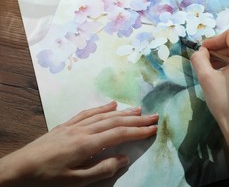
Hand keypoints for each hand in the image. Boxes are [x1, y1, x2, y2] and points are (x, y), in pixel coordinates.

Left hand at [0, 101, 157, 186]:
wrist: (18, 169)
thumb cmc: (47, 178)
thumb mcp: (76, 181)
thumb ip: (102, 169)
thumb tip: (124, 158)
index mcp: (87, 144)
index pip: (120, 134)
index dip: (138, 131)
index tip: (153, 129)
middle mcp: (83, 130)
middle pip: (115, 121)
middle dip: (136, 119)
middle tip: (153, 116)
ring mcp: (74, 125)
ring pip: (104, 115)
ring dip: (123, 111)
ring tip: (138, 109)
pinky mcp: (66, 125)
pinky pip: (88, 113)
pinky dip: (102, 108)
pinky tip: (111, 105)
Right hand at [190, 28, 228, 186]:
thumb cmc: (224, 103)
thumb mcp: (206, 79)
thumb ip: (199, 59)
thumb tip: (201, 51)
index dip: (214, 39)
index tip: (203, 51)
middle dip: (218, 50)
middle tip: (204, 62)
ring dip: (224, 59)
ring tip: (212, 71)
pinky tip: (224, 80)